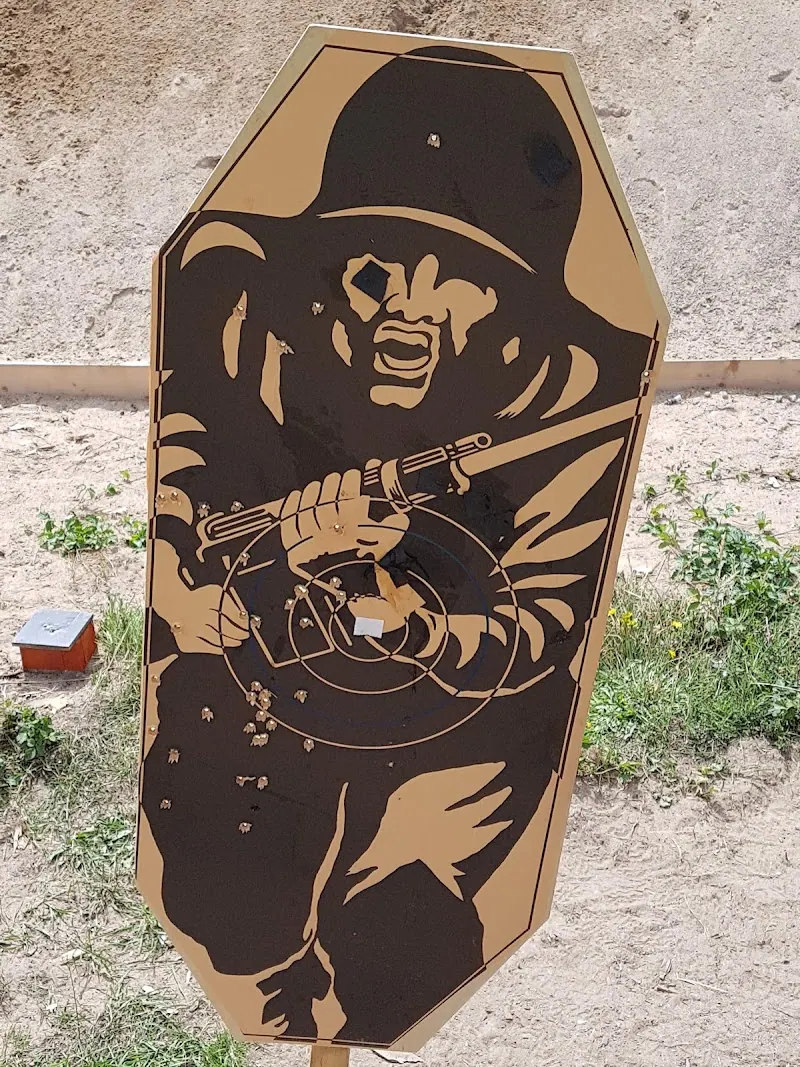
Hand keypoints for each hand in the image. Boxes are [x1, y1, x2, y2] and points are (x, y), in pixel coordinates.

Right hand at [171, 582, 249, 654]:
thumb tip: (243, 617)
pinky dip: (217, 649)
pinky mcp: (186, 642)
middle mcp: (198, 614)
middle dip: (238, 633)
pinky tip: (223, 647)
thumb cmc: (198, 598)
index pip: (230, 613)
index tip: (246, 626)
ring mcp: (191, 630)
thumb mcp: (215, 593)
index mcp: (208, 600)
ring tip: (237, 642)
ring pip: (217, 639)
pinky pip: (206, 648)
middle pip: (224, 627)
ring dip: (230, 642)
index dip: (241, 622)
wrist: (175, 604)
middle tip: (244, 635)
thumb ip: (229, 602)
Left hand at [279, 470, 408, 575]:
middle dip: (334, 483)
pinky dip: (291, 506)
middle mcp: (330, 529)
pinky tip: (296, 495)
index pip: (350, 494)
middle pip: (328, 497)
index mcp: (352, 527)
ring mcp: (309, 537)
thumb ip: (393, 529)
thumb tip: (402, 517)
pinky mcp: (294, 547)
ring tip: (319, 486)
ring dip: (314, 491)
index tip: (354, 474)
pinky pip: (289, 521)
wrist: (346, 597)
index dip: (351, 480)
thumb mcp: (384, 548)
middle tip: (338, 479)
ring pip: (308, 505)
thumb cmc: (367, 568)